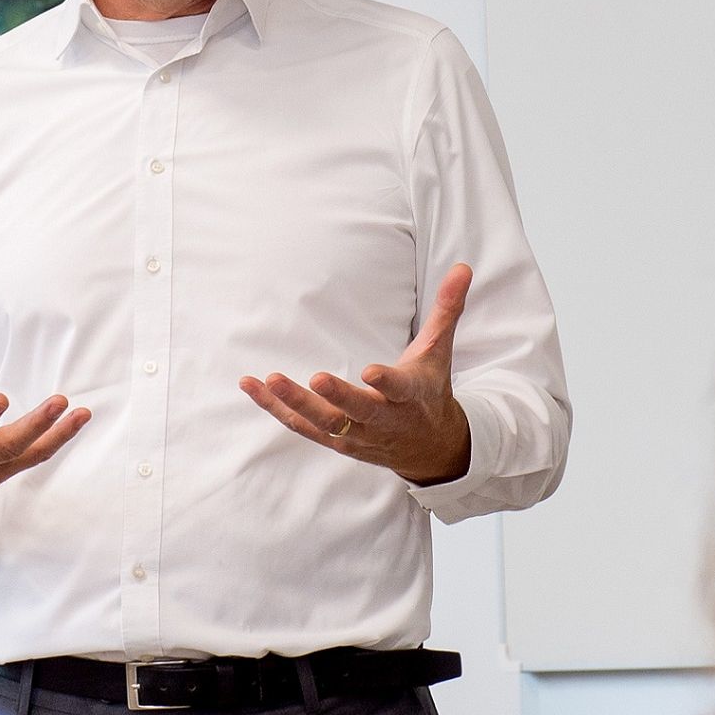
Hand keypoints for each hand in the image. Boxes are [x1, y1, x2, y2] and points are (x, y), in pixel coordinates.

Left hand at [240, 264, 474, 486]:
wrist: (429, 447)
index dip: (387, 383)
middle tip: (314, 378)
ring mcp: (357, 434)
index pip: (401, 390)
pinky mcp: (336, 440)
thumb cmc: (429, 390)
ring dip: (293, 403)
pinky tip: (251, 387)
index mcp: (411, 396)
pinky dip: (276, 409)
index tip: (370, 372)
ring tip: (267, 380)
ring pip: (323, 423)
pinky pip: (302, 426)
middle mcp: (384, 420)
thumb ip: (446, 309)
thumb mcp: (439, 352)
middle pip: (357, 412)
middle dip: (335, 398)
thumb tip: (463, 267)